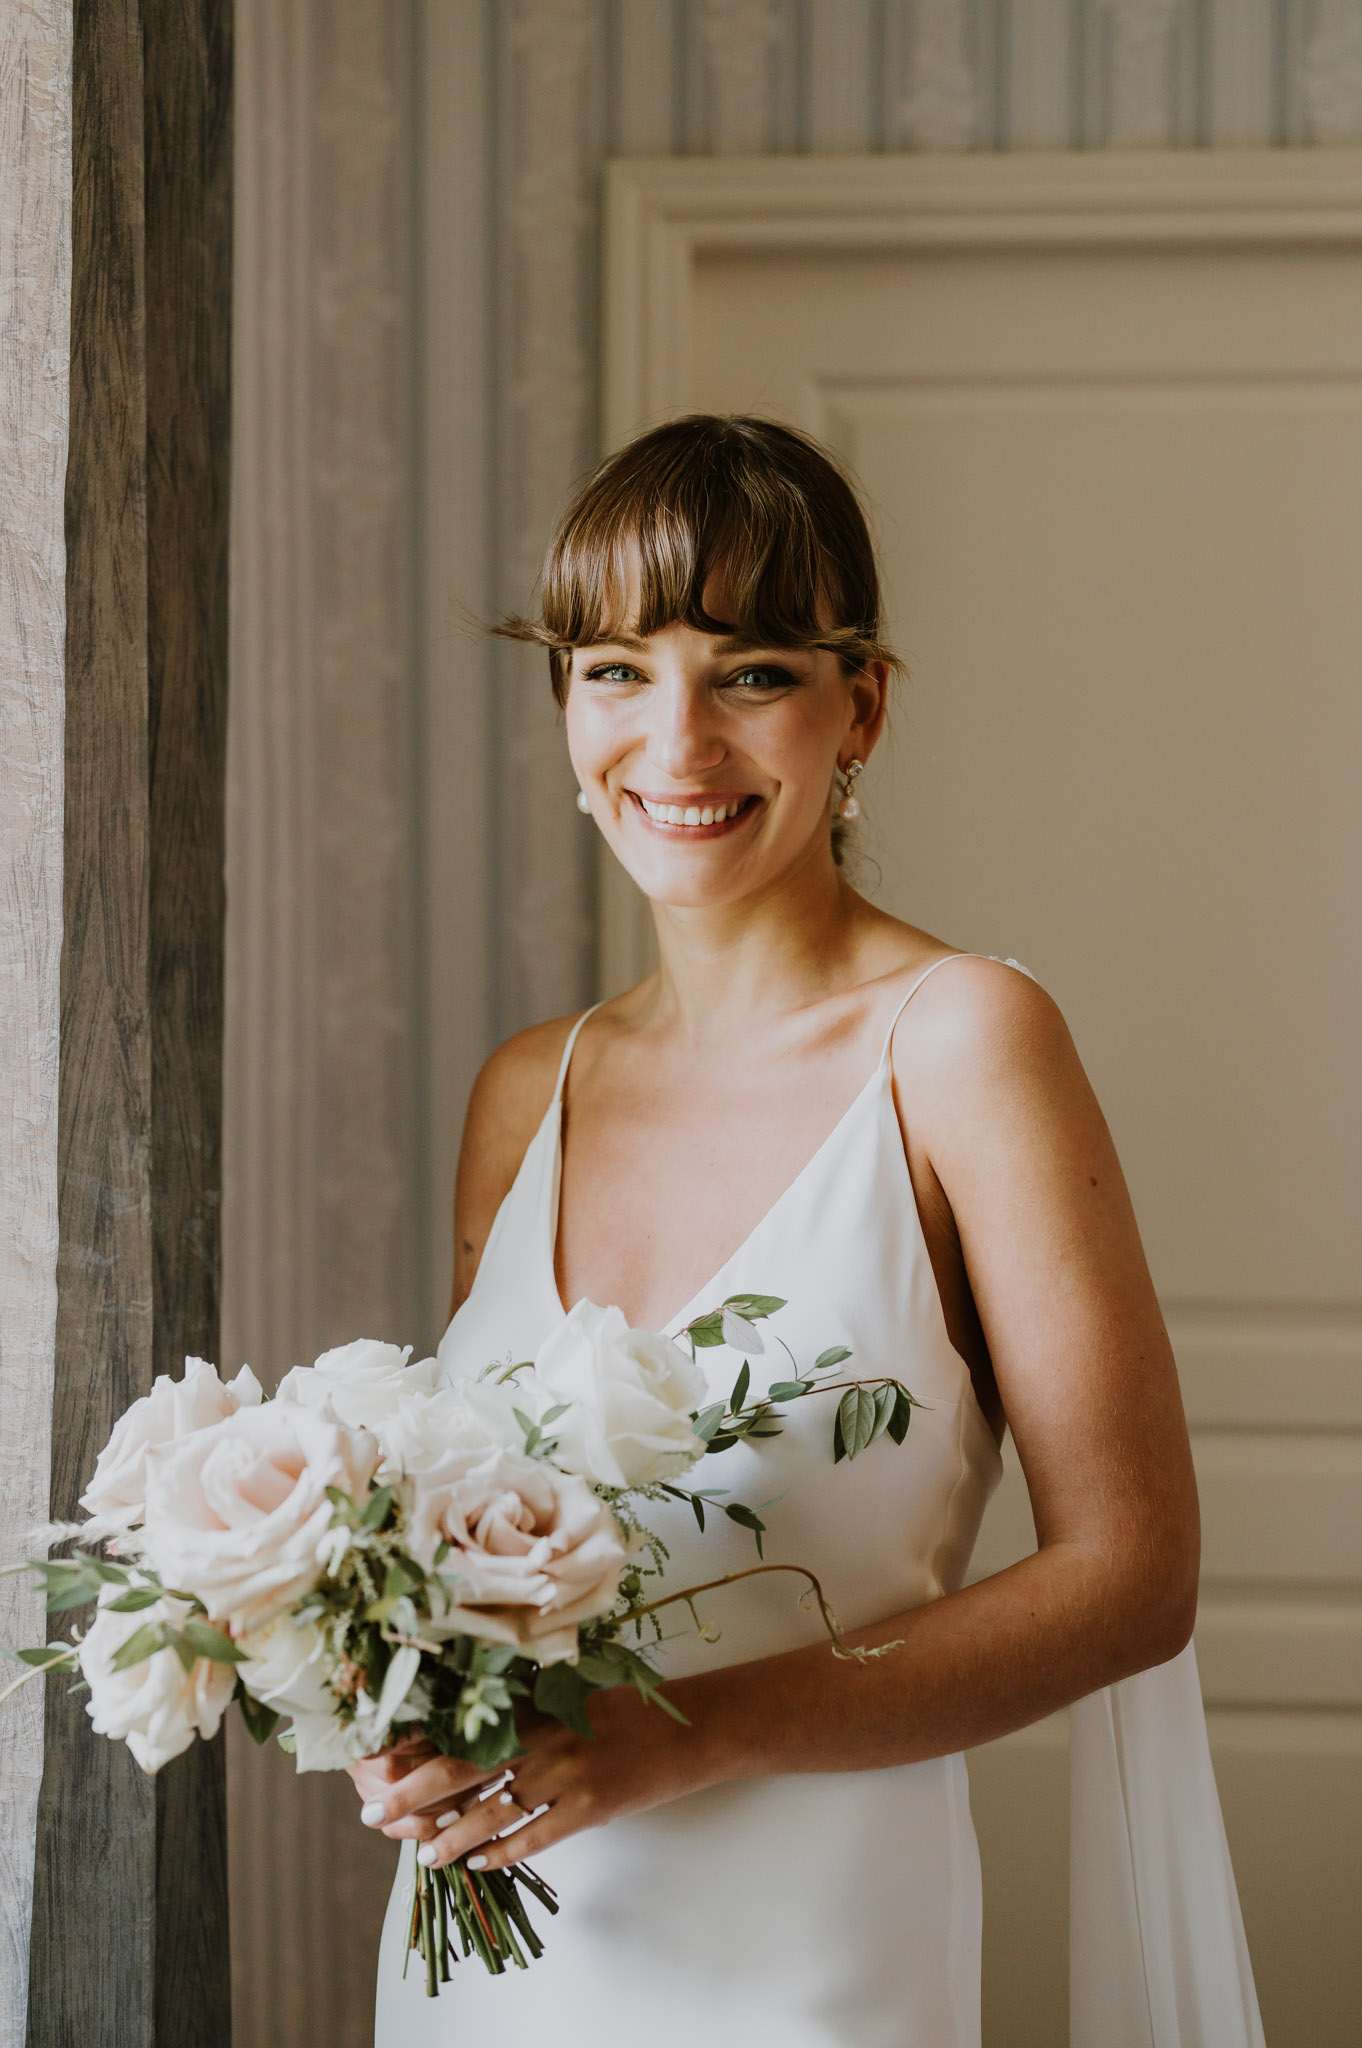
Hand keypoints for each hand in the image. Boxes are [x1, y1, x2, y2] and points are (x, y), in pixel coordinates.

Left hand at [368, 1683, 714, 1872]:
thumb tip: (468, 1729)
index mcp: (538, 1698)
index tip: (378, 1759)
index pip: (464, 1722)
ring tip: (424, 1855)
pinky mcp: (592, 1806)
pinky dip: (502, 1854)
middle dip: (413, 1793)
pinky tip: (478, 1865)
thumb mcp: (574, 1694)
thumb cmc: (629, 1709)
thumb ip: (527, 1708)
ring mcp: (569, 1771)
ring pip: (493, 1811)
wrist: (692, 1726)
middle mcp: (547, 1732)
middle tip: (374, 1814)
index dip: (418, 1742)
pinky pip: (535, 1837)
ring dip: (451, 1836)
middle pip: (464, 1767)